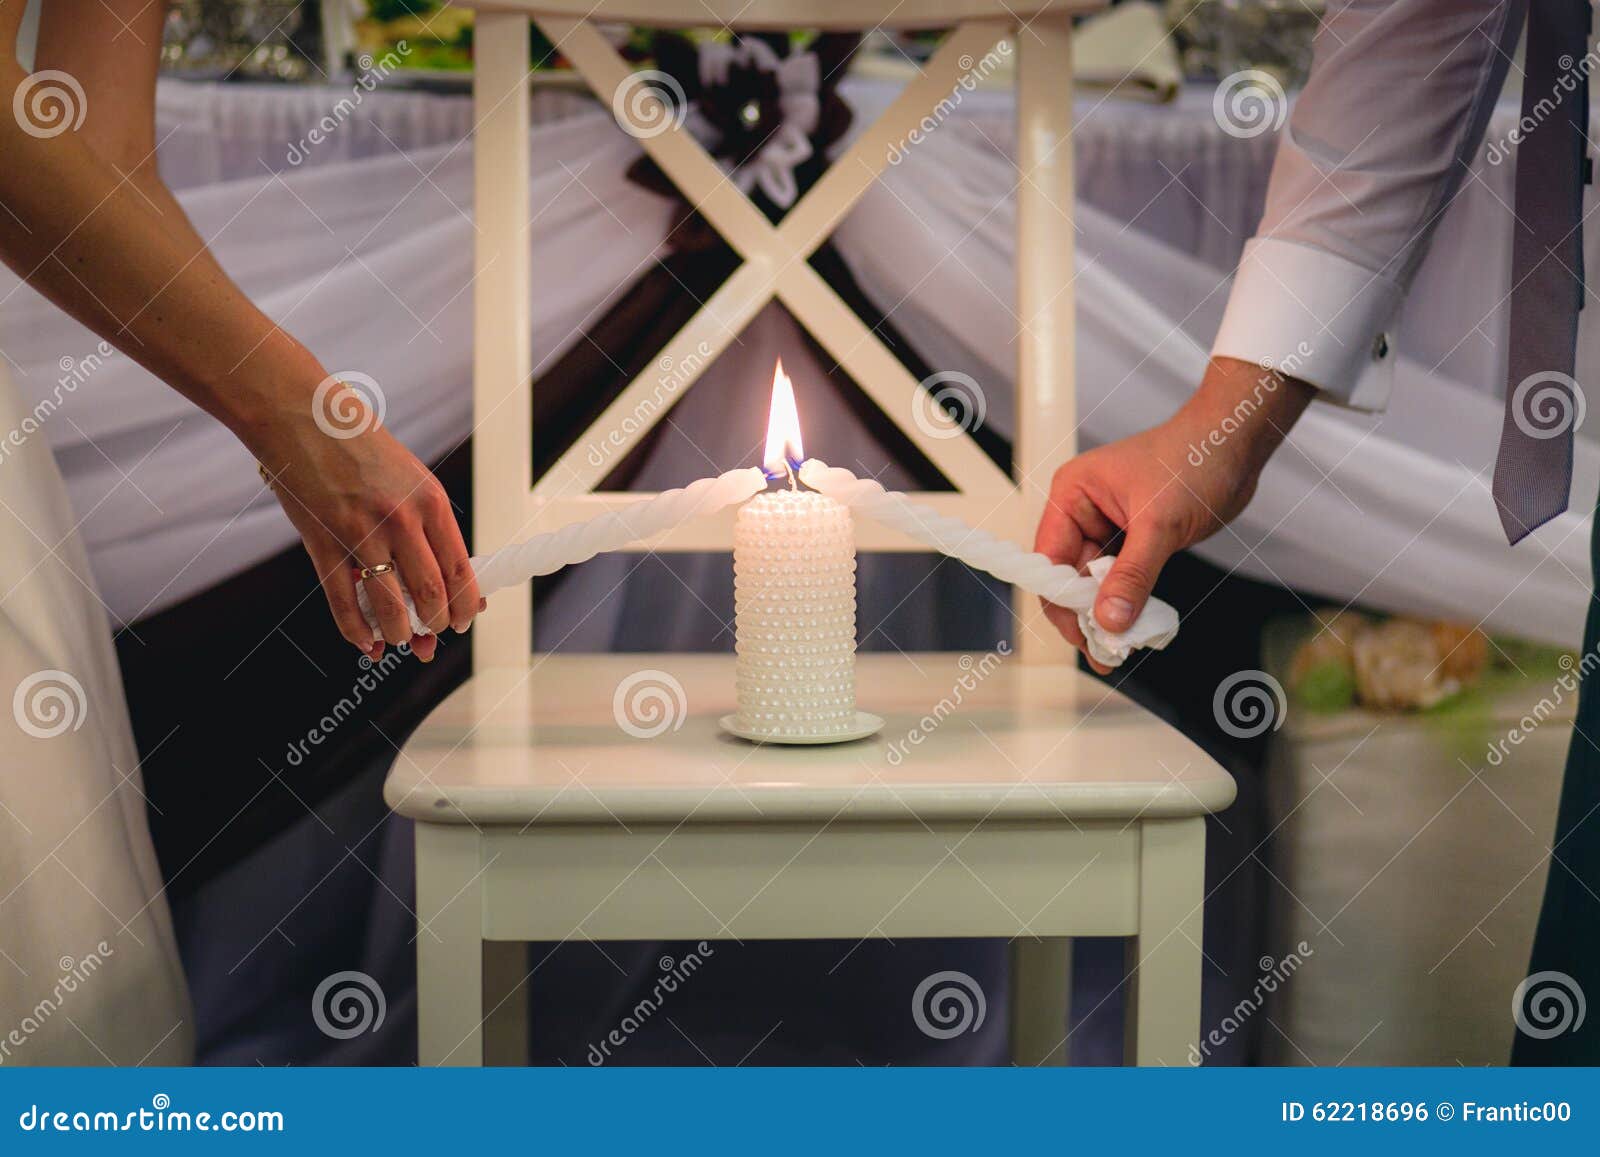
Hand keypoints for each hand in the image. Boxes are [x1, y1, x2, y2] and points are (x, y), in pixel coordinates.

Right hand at [250, 392, 482, 662]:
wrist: (301, 415)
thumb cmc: (360, 446)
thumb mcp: (410, 477)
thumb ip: (426, 524)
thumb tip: (444, 577)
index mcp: (431, 501)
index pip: (460, 569)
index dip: (466, 605)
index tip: (465, 620)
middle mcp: (401, 519)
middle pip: (431, 593)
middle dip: (436, 624)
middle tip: (432, 636)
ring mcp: (360, 532)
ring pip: (390, 605)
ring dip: (399, 633)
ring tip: (401, 640)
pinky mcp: (321, 541)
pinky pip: (342, 600)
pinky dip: (356, 630)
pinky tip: (365, 643)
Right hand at [1033, 357, 1314, 671]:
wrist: (1236, 442)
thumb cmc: (1195, 459)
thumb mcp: (1160, 523)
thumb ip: (1133, 576)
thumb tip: (1110, 621)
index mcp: (1072, 495)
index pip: (1050, 561)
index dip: (1063, 603)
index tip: (1084, 637)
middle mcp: (1083, 511)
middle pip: (1070, 577)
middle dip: (1087, 615)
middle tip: (1106, 654)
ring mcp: (1108, 526)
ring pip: (1097, 582)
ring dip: (1109, 612)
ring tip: (1123, 648)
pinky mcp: (1134, 538)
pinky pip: (1122, 578)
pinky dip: (1129, 601)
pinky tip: (1137, 626)